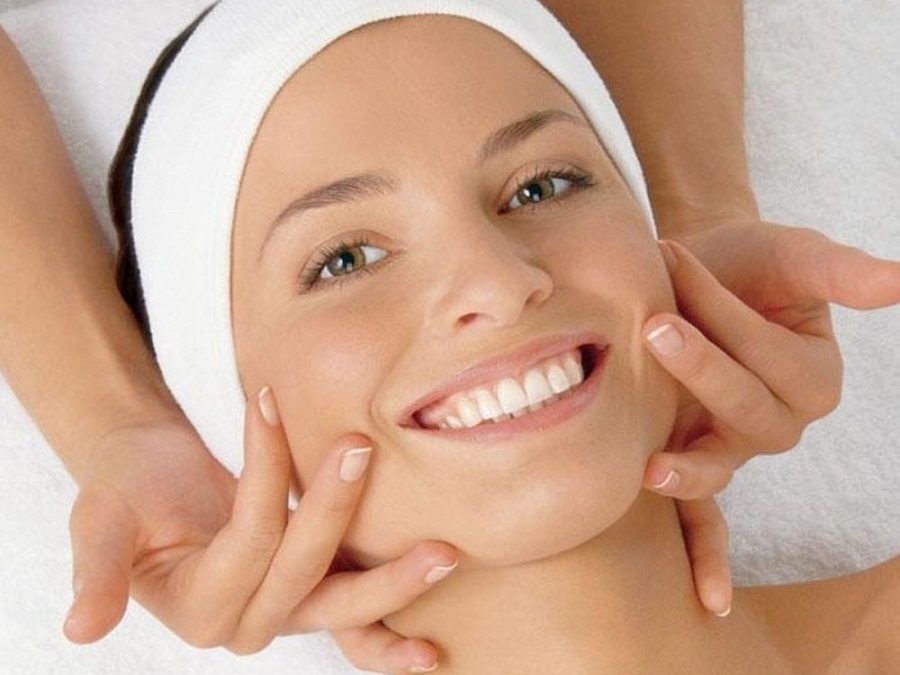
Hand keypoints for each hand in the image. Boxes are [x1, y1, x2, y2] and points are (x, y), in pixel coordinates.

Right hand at [64, 388, 454, 674]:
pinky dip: (387, 633)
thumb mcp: (100, 519)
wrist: (152, 479)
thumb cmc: (126, 488)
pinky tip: (431, 644)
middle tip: (363, 452)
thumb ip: (98, 569)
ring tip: (444, 555)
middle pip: (302, 575)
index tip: (267, 399)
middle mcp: (244, 621)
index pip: (247, 539)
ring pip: (341, 606)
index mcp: (194, 606)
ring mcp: (282, 611)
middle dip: (333, 512)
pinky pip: (352, 619)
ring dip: (392, 585)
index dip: (260, 471)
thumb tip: (78, 629)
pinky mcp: (308, 592)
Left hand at [638, 224, 899, 614]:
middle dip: (701, 367)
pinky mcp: (694, 458)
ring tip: (654, 468)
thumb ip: (837, 272)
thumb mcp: (790, 256)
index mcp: (814, 379)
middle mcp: (782, 424)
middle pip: (746, 409)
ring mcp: (736, 448)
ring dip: (692, 469)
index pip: (774, 358)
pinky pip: (703, 515)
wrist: (689, 275)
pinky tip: (704, 590)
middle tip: (655, 325)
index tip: (673, 257)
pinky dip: (703, 550)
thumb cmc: (745, 265)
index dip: (725, 312)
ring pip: (723, 464)